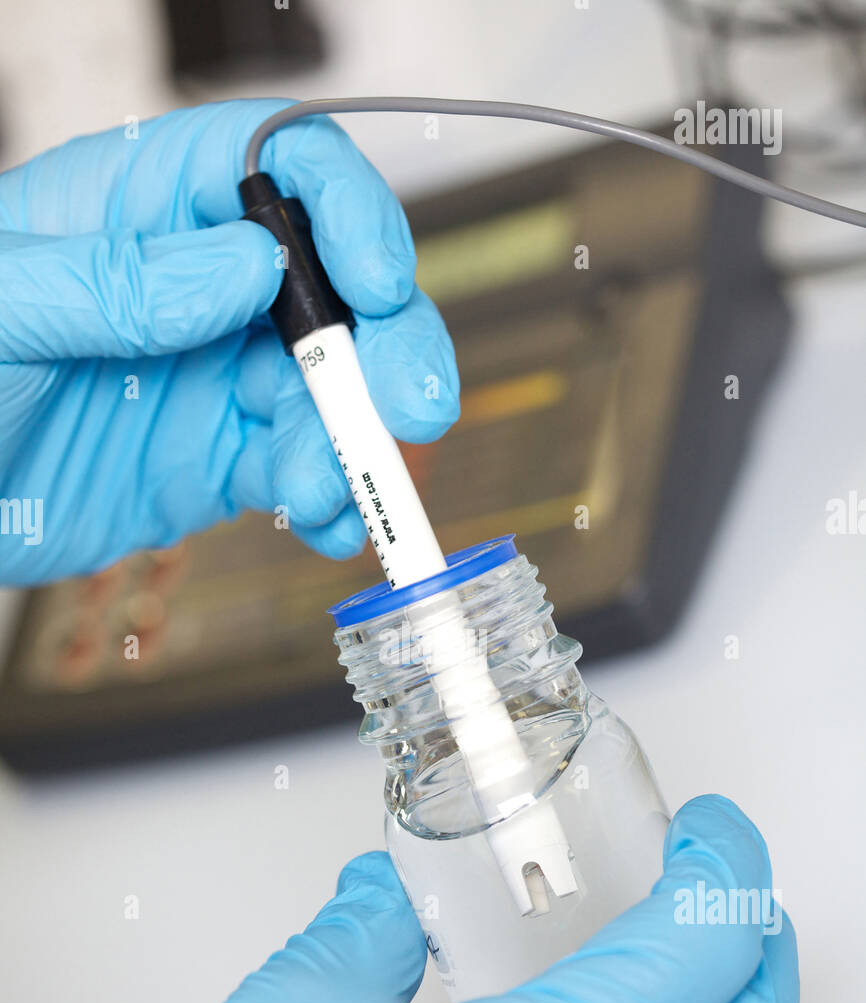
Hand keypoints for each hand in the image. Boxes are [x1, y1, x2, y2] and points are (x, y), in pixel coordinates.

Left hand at [0, 100, 457, 583]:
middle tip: (414, 403)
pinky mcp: (215, 459)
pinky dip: (329, 499)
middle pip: (330, 287)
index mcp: (140, 210)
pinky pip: (296, 470)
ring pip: (328, 392)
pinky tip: (329, 522)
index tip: (376, 278)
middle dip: (386, 344)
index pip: (276, 170)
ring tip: (330, 489)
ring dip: (353, 442)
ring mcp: (211, 376)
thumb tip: (246, 267)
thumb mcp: (0, 309)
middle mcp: (194, 288)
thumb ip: (118, 284)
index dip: (345, 210)